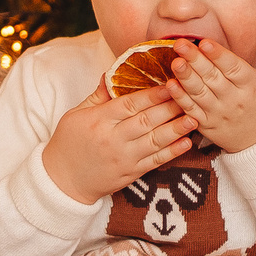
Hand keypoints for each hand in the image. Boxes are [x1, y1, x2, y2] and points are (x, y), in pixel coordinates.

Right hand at [41, 78, 196, 205]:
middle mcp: (113, 139)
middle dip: (170, 107)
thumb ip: (97, 96)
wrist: (62, 181)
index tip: (170, 83)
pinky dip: (172, 153)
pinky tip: (186, 143)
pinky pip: (155, 161)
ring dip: (177, 129)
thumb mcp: (75, 114)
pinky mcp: (130, 174)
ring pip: (155, 141)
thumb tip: (110, 73)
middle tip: (189, 95)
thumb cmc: (68, 144)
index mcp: (99, 120)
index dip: (152, 94)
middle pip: (147, 120)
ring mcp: (123, 158)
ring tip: (194, 118)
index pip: (130, 104)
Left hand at [170, 34, 255, 152]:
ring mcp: (219, 114)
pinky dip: (180, 99)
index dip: (218, 55)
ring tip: (175, 62)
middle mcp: (234, 100)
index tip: (204, 42)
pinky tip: (169, 86)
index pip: (233, 68)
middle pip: (212, 78)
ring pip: (200, 93)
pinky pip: (191, 111)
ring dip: (185, 78)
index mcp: (252, 86)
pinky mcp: (207, 125)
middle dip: (195, 60)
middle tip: (180, 44)